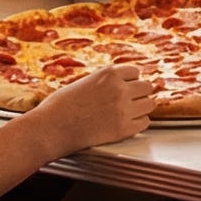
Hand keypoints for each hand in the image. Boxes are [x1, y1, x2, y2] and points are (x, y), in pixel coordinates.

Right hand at [25, 64, 155, 151]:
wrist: (49, 129)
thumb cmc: (59, 106)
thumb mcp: (84, 82)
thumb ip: (105, 82)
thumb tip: (120, 84)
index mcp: (109, 74)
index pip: (136, 72)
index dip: (130, 80)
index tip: (126, 86)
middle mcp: (120, 89)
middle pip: (147, 87)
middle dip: (138, 93)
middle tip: (129, 101)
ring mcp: (124, 109)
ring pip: (150, 104)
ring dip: (141, 108)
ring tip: (129, 112)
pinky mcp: (123, 129)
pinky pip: (145, 123)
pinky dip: (138, 123)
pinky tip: (127, 124)